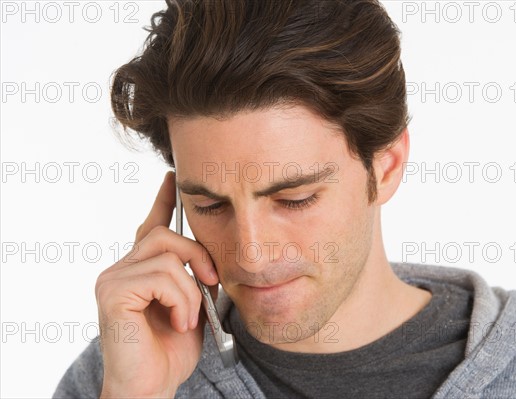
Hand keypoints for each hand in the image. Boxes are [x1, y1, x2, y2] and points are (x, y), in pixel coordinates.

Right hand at [95, 171, 218, 397]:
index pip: (150, 226)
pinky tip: (178, 323)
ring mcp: (113, 280)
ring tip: (188, 318)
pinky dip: (181, 300)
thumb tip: (209, 257)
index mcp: (140, 271)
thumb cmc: (169, 351)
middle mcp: (121, 269)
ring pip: (168, 257)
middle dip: (198, 255)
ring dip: (191, 290)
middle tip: (212, 282)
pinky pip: (163, 277)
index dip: (163, 200)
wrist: (151, 387)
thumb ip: (195, 278)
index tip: (173, 177)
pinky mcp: (113, 294)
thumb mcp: (192, 306)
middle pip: (164, 235)